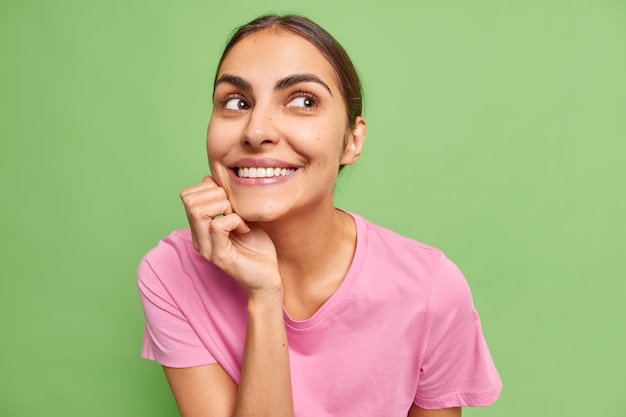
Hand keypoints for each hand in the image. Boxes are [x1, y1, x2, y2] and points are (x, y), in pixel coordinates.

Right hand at [180, 176, 281, 295]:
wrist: (268, 278)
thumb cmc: (257, 248)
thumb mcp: (241, 216)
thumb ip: (225, 201)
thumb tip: (208, 180)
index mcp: (200, 229)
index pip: (187, 195)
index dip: (209, 190)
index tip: (230, 201)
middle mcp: (198, 238)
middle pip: (190, 200)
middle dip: (217, 195)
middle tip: (235, 209)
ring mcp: (207, 248)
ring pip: (199, 210)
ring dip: (224, 206)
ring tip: (239, 218)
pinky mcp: (220, 256)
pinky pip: (218, 226)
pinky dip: (234, 220)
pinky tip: (244, 228)